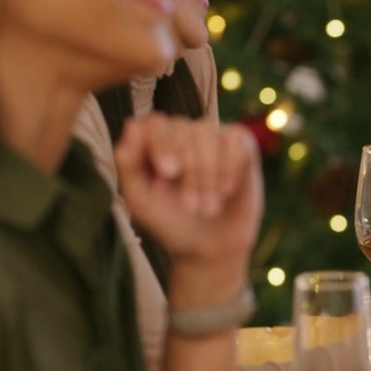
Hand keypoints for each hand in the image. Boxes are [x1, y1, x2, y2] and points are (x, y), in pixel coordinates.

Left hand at [115, 114, 263, 303]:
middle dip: (190, 172)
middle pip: (184, 130)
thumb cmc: (171, 222)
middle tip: (192, 207)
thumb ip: (129, 164)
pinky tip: (228, 189)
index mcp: (153, 142)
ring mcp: (212, 135)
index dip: (162, 143)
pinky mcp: (241, 145)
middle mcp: (182, 132)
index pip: (156, 123)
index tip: (169, 174)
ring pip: (210, 134)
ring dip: (210, 175)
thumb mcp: (142, 200)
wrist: (211, 246)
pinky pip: (237, 138)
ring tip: (210, 207)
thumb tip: (133, 124)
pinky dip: (232, 165)